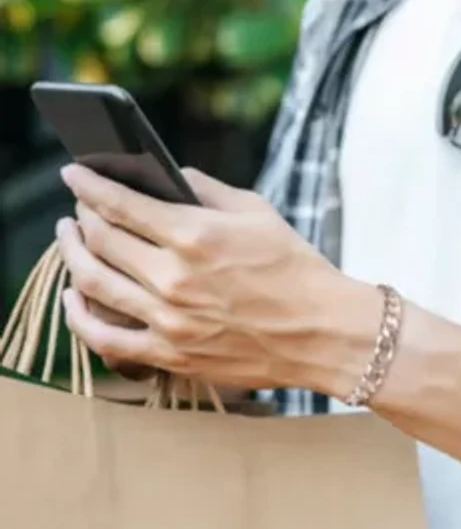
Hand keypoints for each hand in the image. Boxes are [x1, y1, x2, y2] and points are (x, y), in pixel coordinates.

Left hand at [56, 165, 376, 392]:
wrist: (323, 331)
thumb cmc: (296, 267)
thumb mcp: (258, 212)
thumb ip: (206, 189)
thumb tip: (167, 177)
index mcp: (196, 235)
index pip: (120, 203)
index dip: (89, 183)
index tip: (74, 173)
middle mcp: (174, 278)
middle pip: (100, 239)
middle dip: (80, 216)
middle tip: (78, 207)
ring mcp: (169, 320)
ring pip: (92, 282)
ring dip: (71, 255)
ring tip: (70, 241)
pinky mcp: (172, 354)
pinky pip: (105, 338)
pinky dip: (79, 314)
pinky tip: (73, 296)